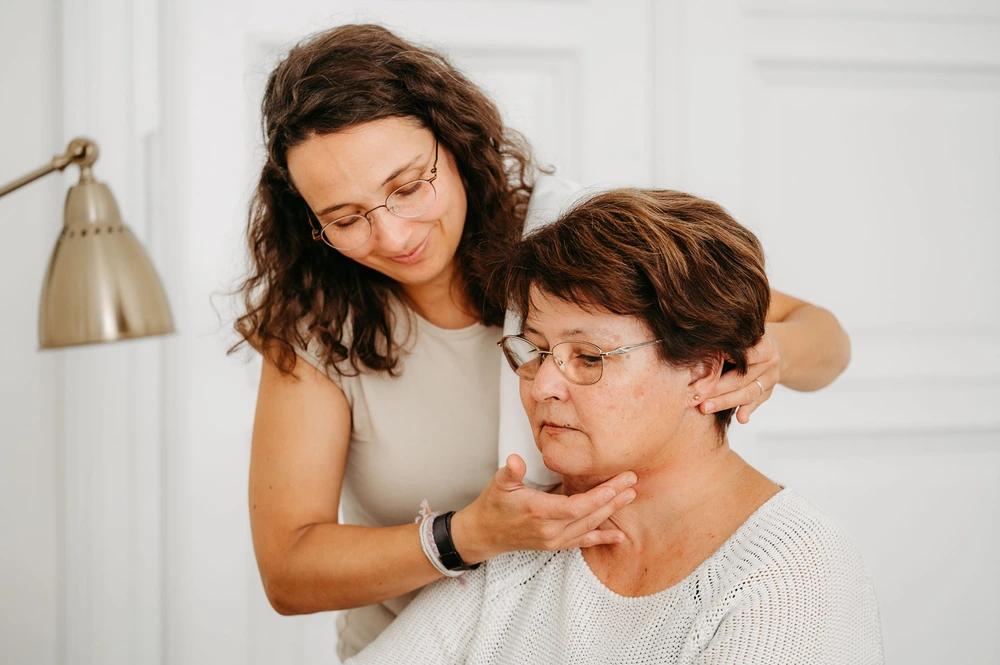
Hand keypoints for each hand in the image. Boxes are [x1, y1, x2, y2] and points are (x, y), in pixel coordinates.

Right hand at [450, 455, 636, 563]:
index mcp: (538, 512)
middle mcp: (550, 530)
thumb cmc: (494, 505)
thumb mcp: (498, 484)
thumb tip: (515, 460)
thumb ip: (510, 472)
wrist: (485, 533)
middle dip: (613, 499)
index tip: (616, 485)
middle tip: (633, 483)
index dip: (598, 497)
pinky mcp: (556, 545)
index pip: (575, 506)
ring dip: (612, 512)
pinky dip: (602, 538)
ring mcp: (554, 540)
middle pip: (589, 515)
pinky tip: (620, 536)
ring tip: (631, 497)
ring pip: (589, 527)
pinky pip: (583, 541)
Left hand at [700, 331, 779, 423]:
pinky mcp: (768, 392)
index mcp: (762, 345)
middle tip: (695, 396)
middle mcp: (770, 362)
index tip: (698, 372)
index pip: (741, 357)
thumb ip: (724, 347)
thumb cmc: (744, 341)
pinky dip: (747, 411)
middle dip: (716, 389)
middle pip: (741, 379)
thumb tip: (698, 359)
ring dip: (725, 402)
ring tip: (705, 408)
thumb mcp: (738, 338)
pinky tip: (740, 418)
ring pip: (747, 394)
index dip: (720, 363)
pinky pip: (756, 403)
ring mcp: (770, 378)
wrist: (768, 348)